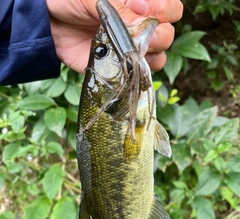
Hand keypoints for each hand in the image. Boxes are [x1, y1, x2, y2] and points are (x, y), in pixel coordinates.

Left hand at [46, 0, 182, 72]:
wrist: (49, 23)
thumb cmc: (71, 0)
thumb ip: (122, 10)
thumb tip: (145, 25)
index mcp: (140, 3)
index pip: (171, 8)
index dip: (162, 10)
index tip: (138, 7)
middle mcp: (141, 26)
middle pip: (168, 34)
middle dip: (158, 35)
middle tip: (134, 33)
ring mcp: (132, 48)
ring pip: (160, 56)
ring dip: (150, 55)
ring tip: (128, 50)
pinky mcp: (121, 67)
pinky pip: (140, 75)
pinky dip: (137, 73)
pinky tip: (123, 65)